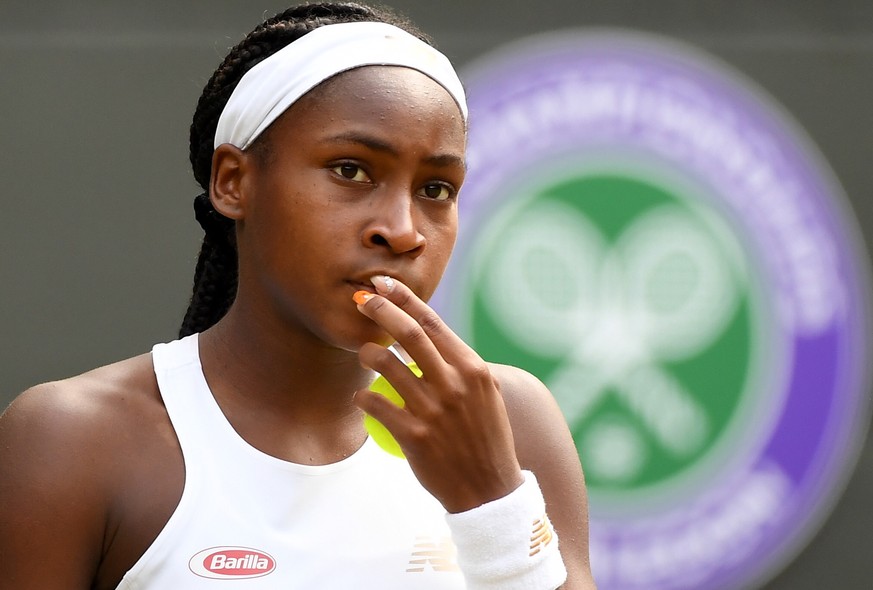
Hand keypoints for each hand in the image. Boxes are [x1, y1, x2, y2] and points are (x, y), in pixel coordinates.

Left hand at [352, 275, 523, 512]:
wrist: (489, 491)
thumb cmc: (485, 438)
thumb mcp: (485, 395)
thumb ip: (461, 365)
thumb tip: (430, 335)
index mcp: (473, 370)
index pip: (433, 323)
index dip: (405, 299)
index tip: (383, 284)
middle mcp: (455, 385)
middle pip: (409, 335)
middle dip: (381, 310)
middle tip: (361, 300)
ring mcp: (434, 411)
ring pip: (387, 366)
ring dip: (367, 353)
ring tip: (363, 353)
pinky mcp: (415, 437)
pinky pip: (377, 405)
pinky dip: (365, 396)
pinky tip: (363, 397)